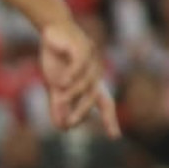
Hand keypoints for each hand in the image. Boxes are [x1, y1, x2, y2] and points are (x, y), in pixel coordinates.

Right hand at [39, 21, 119, 135]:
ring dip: (72, 92)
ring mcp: (91, 61)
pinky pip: (79, 65)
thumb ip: (59, 104)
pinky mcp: (83, 48)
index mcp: (92, 83)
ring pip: (86, 82)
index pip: (105, 104)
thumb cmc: (57, 57)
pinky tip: (60, 82)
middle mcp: (96, 73)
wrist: (53, 30)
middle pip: (95, 96)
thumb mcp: (55, 84)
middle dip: (83, 110)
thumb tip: (61, 127)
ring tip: (59, 97)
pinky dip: (71, 75)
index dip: (109, 119)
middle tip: (72, 123)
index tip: (114, 136)